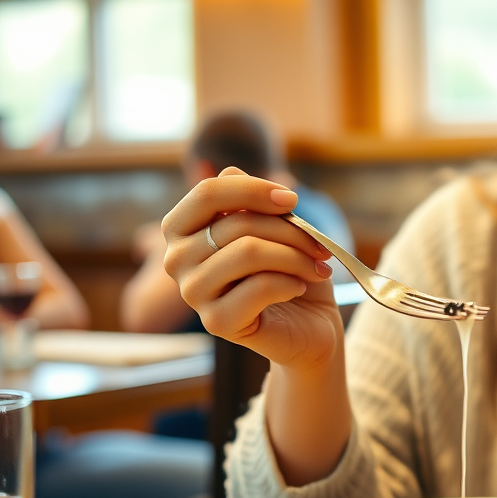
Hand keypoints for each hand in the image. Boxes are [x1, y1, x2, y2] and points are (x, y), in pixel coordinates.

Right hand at [161, 167, 341, 370]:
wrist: (308, 326)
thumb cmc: (289, 270)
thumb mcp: (274, 227)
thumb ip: (249, 200)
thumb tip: (231, 171)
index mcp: (182, 229)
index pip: (208, 192)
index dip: (254, 189)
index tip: (293, 201)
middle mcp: (176, 260)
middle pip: (236, 224)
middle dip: (290, 231)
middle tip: (321, 246)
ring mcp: (192, 293)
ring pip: (248, 253)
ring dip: (295, 256)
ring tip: (317, 266)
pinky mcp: (216, 322)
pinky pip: (259, 287)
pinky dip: (291, 282)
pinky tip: (300, 287)